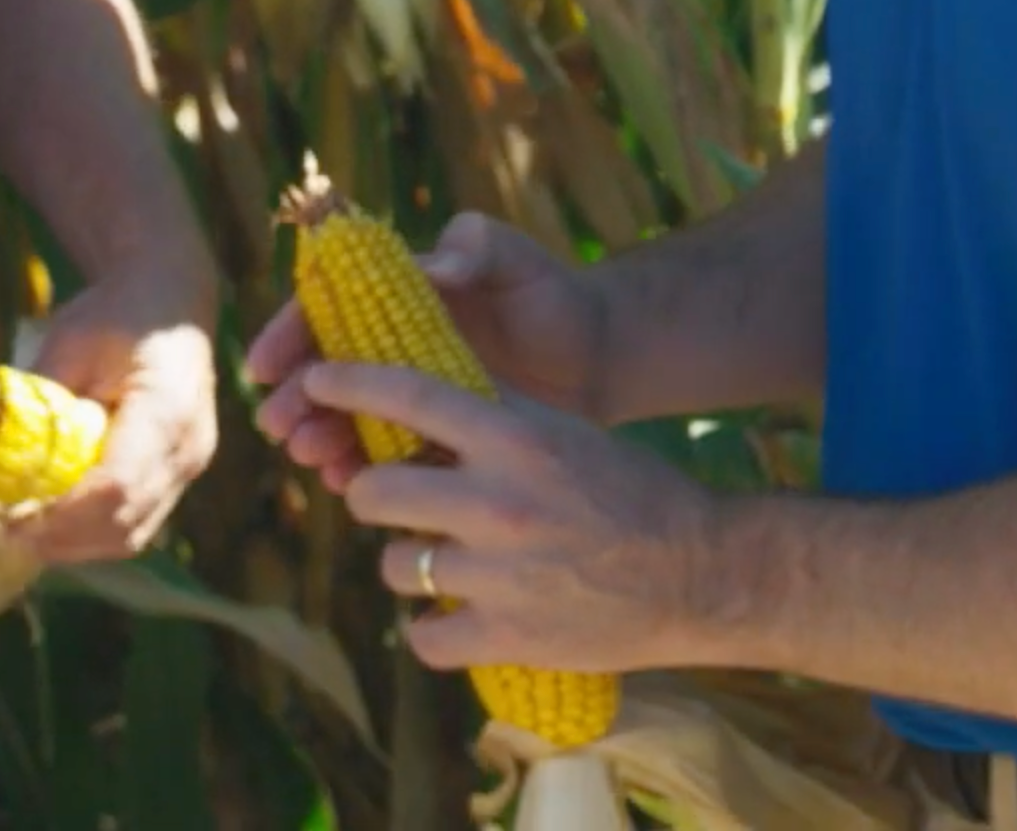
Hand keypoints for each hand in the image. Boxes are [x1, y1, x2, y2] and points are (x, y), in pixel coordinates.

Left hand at [18, 267, 218, 563]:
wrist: (171, 300)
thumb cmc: (119, 313)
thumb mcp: (71, 341)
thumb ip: (41, 400)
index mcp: (168, 409)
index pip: (116, 487)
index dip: (62, 516)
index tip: (10, 518)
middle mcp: (188, 449)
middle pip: (124, 524)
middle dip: (62, 540)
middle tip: (5, 531)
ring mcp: (190, 467)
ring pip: (132, 537)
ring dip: (76, 545)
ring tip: (24, 530)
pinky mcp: (179, 476)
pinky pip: (137, 524)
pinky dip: (93, 534)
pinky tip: (55, 521)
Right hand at [244, 212, 607, 491]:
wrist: (597, 356)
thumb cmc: (551, 293)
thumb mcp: (515, 259)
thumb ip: (475, 249)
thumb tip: (436, 268)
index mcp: (398, 296)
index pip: (328, 311)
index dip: (289, 336)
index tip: (262, 367)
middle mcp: (394, 347)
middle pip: (326, 371)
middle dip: (296, 398)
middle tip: (282, 428)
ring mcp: (411, 397)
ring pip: (347, 418)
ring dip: (321, 436)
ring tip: (314, 459)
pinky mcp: (433, 439)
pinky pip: (384, 456)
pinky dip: (360, 469)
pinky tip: (346, 484)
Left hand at [303, 361, 736, 677]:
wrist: (702, 574)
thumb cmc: (631, 492)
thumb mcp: (563, 432)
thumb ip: (492, 417)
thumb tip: (415, 396)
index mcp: (516, 439)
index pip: (407, 396)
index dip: (347, 385)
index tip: (313, 380)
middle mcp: (499, 501)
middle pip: (375, 491)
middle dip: (376, 495)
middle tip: (399, 501)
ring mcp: (500, 574)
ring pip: (393, 566)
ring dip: (407, 563)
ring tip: (441, 561)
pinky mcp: (508, 636)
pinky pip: (423, 637)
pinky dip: (432, 630)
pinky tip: (457, 617)